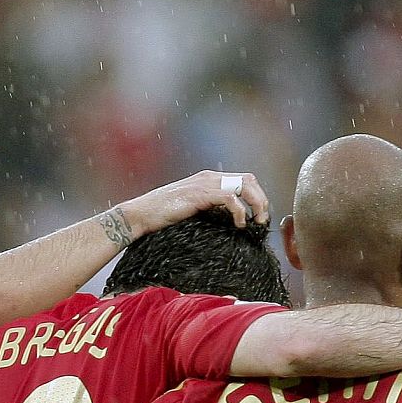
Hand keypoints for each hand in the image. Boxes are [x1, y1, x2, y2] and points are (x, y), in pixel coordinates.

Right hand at [119, 170, 267, 236]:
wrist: (140, 215)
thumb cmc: (162, 218)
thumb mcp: (193, 212)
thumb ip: (211, 211)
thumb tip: (231, 222)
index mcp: (209, 180)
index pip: (244, 180)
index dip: (256, 197)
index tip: (258, 218)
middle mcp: (210, 177)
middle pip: (249, 179)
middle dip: (261, 200)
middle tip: (261, 221)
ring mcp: (205, 183)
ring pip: (245, 185)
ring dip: (257, 204)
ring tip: (255, 223)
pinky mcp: (200, 194)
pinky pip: (231, 198)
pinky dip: (240, 212)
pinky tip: (238, 225)